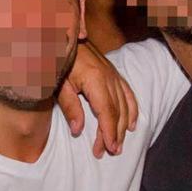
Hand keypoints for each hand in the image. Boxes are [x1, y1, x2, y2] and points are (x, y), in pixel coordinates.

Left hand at [58, 40, 137, 157]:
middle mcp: (109, 78)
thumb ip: (70, 107)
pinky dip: (132, 110)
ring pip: (125, 105)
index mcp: (96, 80)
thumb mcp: (60, 84)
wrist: (67, 38)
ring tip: (119, 144)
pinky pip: (128, 94)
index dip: (109, 132)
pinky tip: (131, 124)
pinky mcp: (114, 74)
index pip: (107, 112)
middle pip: (117, 112)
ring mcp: (114, 75)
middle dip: (115, 134)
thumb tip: (78, 130)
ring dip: (123, 126)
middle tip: (110, 152)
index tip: (109, 148)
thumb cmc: (60, 61)